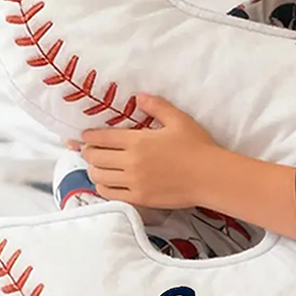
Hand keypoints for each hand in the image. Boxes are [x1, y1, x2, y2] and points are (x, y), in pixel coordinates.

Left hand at [78, 94, 218, 208]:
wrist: (209, 176)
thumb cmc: (197, 146)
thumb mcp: (178, 120)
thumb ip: (156, 106)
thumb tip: (138, 97)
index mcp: (138, 141)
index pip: (101, 138)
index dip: (89, 136)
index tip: (85, 136)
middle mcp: (130, 162)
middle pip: (95, 158)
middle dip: (88, 152)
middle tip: (90, 149)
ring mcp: (133, 182)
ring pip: (98, 177)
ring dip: (94, 170)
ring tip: (97, 166)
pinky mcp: (139, 198)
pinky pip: (110, 194)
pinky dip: (102, 188)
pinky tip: (107, 183)